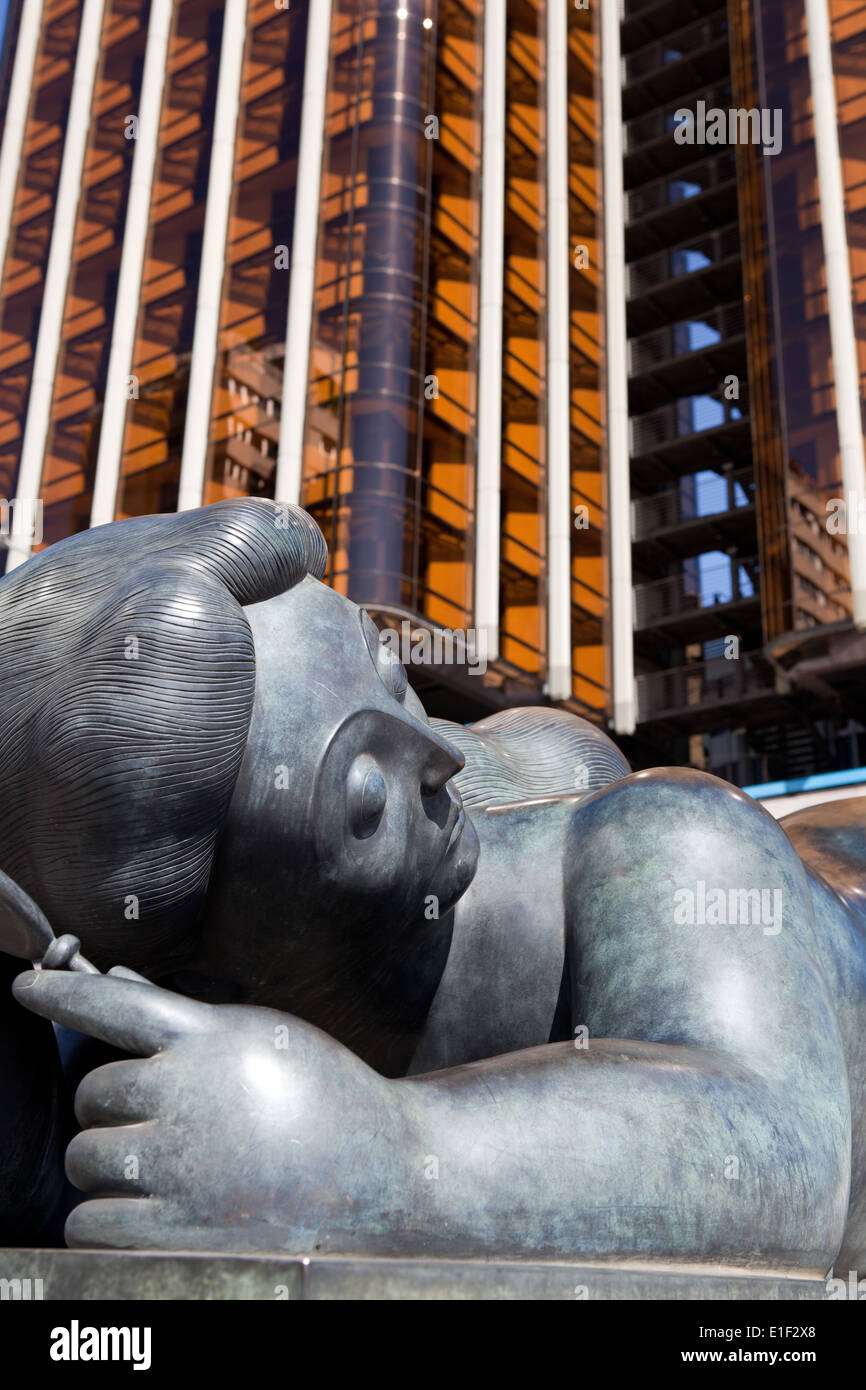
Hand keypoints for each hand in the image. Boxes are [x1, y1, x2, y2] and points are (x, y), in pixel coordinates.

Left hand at [13, 970, 405, 1252]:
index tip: (25, 987)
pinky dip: (106, 1218)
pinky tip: (153, 1209)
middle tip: (159, 1120)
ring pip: (85, 1157)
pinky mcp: (177, 1232)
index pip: (110, 1004)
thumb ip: (189, 1020)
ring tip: (164, 1166)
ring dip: (108, 1163)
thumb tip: (115, 985)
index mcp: (213, 1038)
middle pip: (91, 1092)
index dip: (58, 991)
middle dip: (111, 1107)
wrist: (387, 1176)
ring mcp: (181, 1165)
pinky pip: (90, 1222)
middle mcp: (189, 1094)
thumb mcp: (262, 1038)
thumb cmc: (325, 1097)